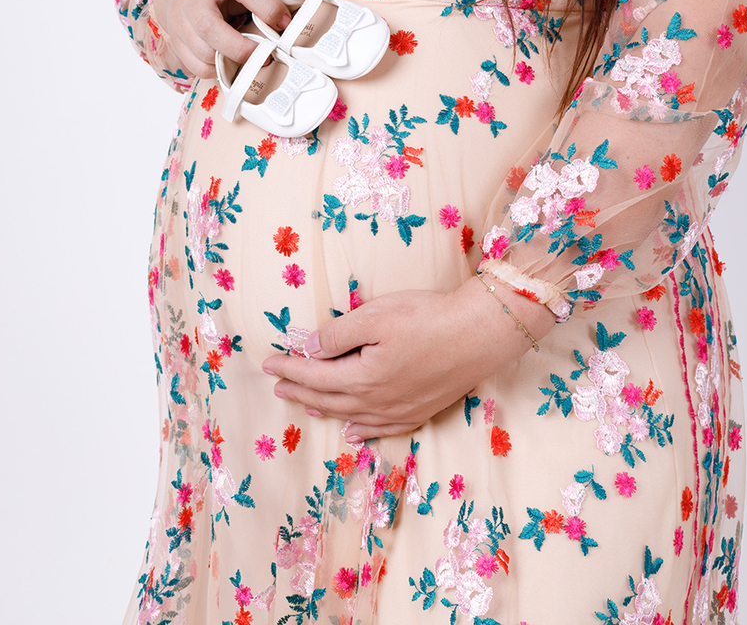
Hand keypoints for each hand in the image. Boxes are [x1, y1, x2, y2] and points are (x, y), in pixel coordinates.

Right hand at [151, 0, 294, 77]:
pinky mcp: (176, 43)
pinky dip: (218, 70)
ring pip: (203, 53)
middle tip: (267, 52)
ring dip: (233, 61)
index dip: (268, 7)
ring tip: (252, 56)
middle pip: (210, 28)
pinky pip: (197, 67)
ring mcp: (179, 22)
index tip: (284, 21)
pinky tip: (232, 60)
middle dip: (243, 47)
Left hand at [260, 281, 552, 440]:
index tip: (267, 363)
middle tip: (277, 386)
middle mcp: (377, 402)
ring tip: (305, 404)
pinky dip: (362, 430)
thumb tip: (308, 349)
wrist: (479, 334)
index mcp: (363, 377)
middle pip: (329, 398)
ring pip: (352, 416)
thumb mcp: (376, 316)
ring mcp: (400, 411)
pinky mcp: (420, 411)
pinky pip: (381, 429)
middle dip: (300, 390)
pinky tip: (353, 431)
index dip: (289, 369)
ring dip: (325, 409)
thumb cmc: (427, 317)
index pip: (315, 375)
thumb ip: (338, 335)